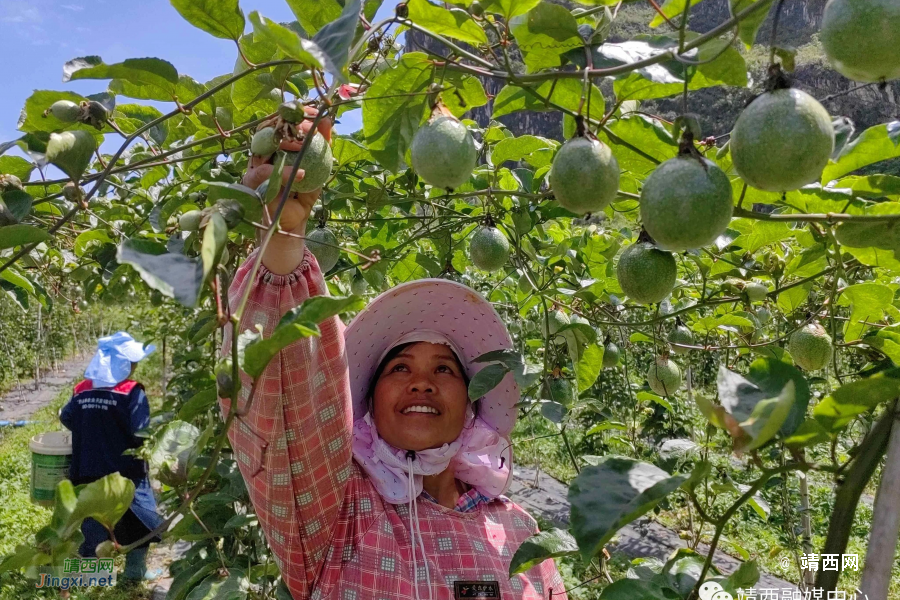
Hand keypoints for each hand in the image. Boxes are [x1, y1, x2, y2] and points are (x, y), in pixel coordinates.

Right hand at [242, 106, 332, 232]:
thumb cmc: (302, 194)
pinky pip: (265, 173)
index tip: (314, 112)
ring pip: (263, 145)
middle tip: (309, 126)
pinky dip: (284, 172)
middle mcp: (261, 153)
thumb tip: (328, 121)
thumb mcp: (318, 169)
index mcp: (275, 147)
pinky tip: (301, 174)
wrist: (291, 223)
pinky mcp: (252, 183)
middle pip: (269, 128)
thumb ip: (322, 146)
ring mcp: (254, 166)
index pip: (281, 122)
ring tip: (304, 145)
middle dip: (289, 122)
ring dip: (285, 143)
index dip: (295, 113)